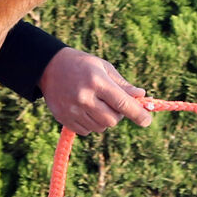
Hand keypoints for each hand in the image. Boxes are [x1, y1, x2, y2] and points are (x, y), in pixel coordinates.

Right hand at [38, 48, 152, 135]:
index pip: (122, 103)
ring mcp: (72, 109)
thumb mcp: (103, 67)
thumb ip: (122, 84)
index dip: (138, 114)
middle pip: (112, 120)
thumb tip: (141, 96)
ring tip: (96, 104)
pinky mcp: (64, 118)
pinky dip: (91, 124)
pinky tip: (85, 109)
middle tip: (113, 103)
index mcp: (97, 81)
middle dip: (118, 115)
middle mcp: (84, 97)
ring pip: (100, 128)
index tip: (147, 121)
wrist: (49, 67)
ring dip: (104, 120)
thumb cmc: (82, 65)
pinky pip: (87, 131)